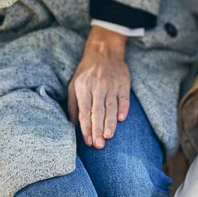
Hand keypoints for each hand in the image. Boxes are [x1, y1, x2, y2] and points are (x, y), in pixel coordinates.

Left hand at [68, 26, 130, 148]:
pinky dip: (123, 108)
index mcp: (84, 88)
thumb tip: (74, 124)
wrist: (104, 51)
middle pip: (97, 112)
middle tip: (99, 145)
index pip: (85, 112)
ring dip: (110, 123)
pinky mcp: (123, 83)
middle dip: (98, 130)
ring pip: (111, 107)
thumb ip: (74, 104)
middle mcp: (98, 87)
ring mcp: (111, 85)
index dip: (86, 128)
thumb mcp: (74, 84)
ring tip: (109, 136)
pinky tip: (122, 119)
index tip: (88, 141)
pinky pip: (124, 98)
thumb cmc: (87, 71)